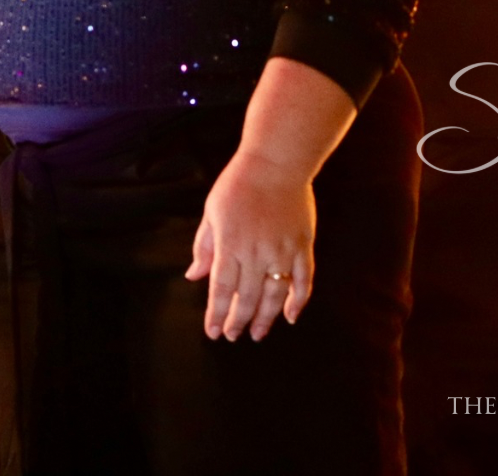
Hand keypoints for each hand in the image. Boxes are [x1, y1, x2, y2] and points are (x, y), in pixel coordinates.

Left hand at [184, 151, 316, 340]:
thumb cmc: (238, 185)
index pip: (221, 289)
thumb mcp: (212, 212)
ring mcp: (282, 251)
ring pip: (275, 295)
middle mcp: (256, 253)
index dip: (217, 314)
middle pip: (247, 298)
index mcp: (230, 244)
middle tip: (234, 336)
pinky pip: (303, 281)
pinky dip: (298, 301)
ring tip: (257, 334)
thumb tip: (193, 276)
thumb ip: (204, 247)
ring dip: (266, 318)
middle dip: (239, 320)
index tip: (213, 332)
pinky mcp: (303, 246)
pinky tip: (291, 316)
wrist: (276, 162)